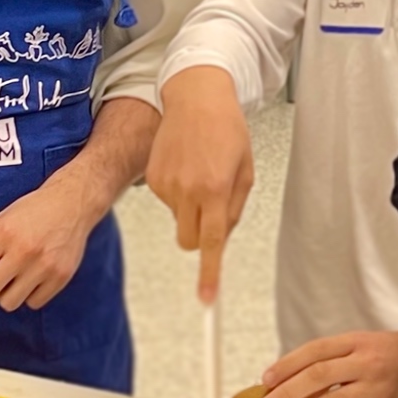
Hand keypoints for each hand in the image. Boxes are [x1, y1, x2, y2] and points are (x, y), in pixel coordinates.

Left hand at [0, 172, 105, 310]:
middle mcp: (24, 251)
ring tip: (9, 278)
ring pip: (9, 302)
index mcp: (3, 233)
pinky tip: (30, 279)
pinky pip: (33, 303)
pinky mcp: (61, 276)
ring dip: (3, 295)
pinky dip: (27, 295)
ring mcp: (44, 266)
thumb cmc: (31, 211)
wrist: (72, 204)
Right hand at [146, 65, 254, 300]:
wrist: (196, 98)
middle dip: (200, 238)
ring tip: (202, 172)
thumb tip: (221, 239)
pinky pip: (168, 203)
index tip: (206, 298)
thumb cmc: (227, 130)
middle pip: (189, 241)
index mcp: (216, 189)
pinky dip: (179, 193)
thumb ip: (234, 209)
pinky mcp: (152, 179)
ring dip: (192, 208)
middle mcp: (187, 190)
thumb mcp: (245, 170)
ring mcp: (166, 185)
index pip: (211, 242)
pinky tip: (186, 166)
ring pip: (180, 220)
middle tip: (212, 213)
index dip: (209, 273)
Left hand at [255, 323, 397, 397]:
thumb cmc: (392, 354)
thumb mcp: (361, 344)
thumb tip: (289, 383)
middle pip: (317, 377)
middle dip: (285, 395)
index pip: (314, 351)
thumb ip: (331, 360)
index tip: (265, 380)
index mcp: (355, 342)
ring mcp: (375, 388)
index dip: (286, 365)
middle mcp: (364, 362)